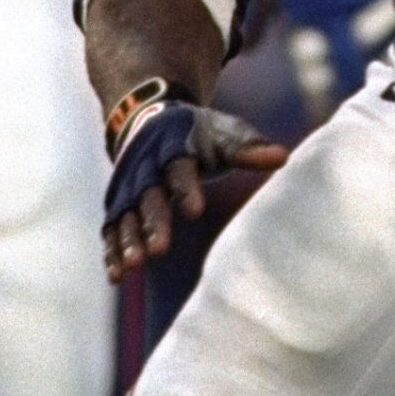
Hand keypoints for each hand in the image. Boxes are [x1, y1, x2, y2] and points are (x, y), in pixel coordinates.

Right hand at [102, 96, 287, 281]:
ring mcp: (128, 186)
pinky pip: (112, 227)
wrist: (151, 118)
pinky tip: (117, 277)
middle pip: (148, 195)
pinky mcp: (119, 202)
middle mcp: (145, 166)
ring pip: (125, 214)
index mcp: (173, 146)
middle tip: (159, 250)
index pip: (179, 168)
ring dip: (127, 239)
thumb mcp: (224, 134)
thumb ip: (248, 148)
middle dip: (152, 222)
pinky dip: (112, 250)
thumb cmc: (199, 134)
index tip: (195, 211)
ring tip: (132, 266)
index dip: (186, 188)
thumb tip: (282, 156)